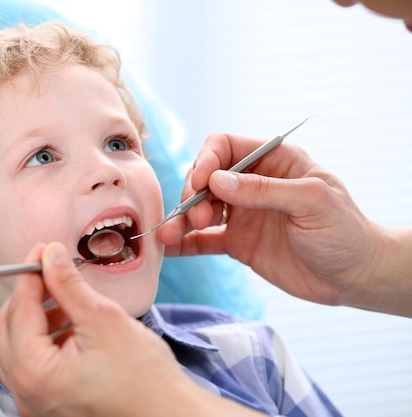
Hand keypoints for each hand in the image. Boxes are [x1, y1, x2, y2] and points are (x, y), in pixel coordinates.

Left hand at [0, 242, 265, 416]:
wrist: (167, 414)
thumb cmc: (143, 377)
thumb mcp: (104, 319)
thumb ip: (69, 285)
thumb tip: (50, 255)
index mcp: (34, 372)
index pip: (19, 309)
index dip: (30, 274)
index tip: (43, 251)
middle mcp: (25, 393)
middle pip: (5, 330)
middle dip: (27, 297)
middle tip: (51, 273)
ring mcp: (34, 403)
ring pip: (14, 348)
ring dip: (34, 319)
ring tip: (66, 301)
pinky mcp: (47, 406)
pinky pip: (30, 367)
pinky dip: (43, 341)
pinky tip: (70, 327)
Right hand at [159, 132, 384, 308]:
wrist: (354, 276)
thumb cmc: (344, 231)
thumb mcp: (311, 202)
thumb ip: (264, 190)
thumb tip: (217, 180)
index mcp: (273, 161)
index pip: (225, 146)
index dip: (207, 160)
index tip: (201, 184)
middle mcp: (253, 184)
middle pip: (206, 177)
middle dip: (193, 194)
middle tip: (198, 217)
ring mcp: (243, 214)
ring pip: (199, 208)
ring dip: (182, 219)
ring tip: (169, 235)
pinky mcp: (238, 243)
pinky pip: (204, 239)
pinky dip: (185, 243)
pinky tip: (169, 248)